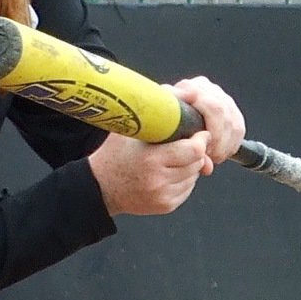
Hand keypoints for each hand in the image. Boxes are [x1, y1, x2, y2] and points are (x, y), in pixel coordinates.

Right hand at [87, 76, 244, 216]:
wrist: (100, 186)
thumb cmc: (116, 151)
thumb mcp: (129, 126)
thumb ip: (159, 108)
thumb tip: (189, 94)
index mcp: (151, 159)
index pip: (194, 150)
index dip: (200, 139)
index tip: (198, 132)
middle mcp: (158, 180)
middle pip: (197, 163)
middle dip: (195, 152)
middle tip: (185, 143)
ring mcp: (163, 196)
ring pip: (194, 175)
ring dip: (189, 165)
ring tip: (170, 158)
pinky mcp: (166, 205)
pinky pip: (187, 188)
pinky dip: (183, 179)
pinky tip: (166, 172)